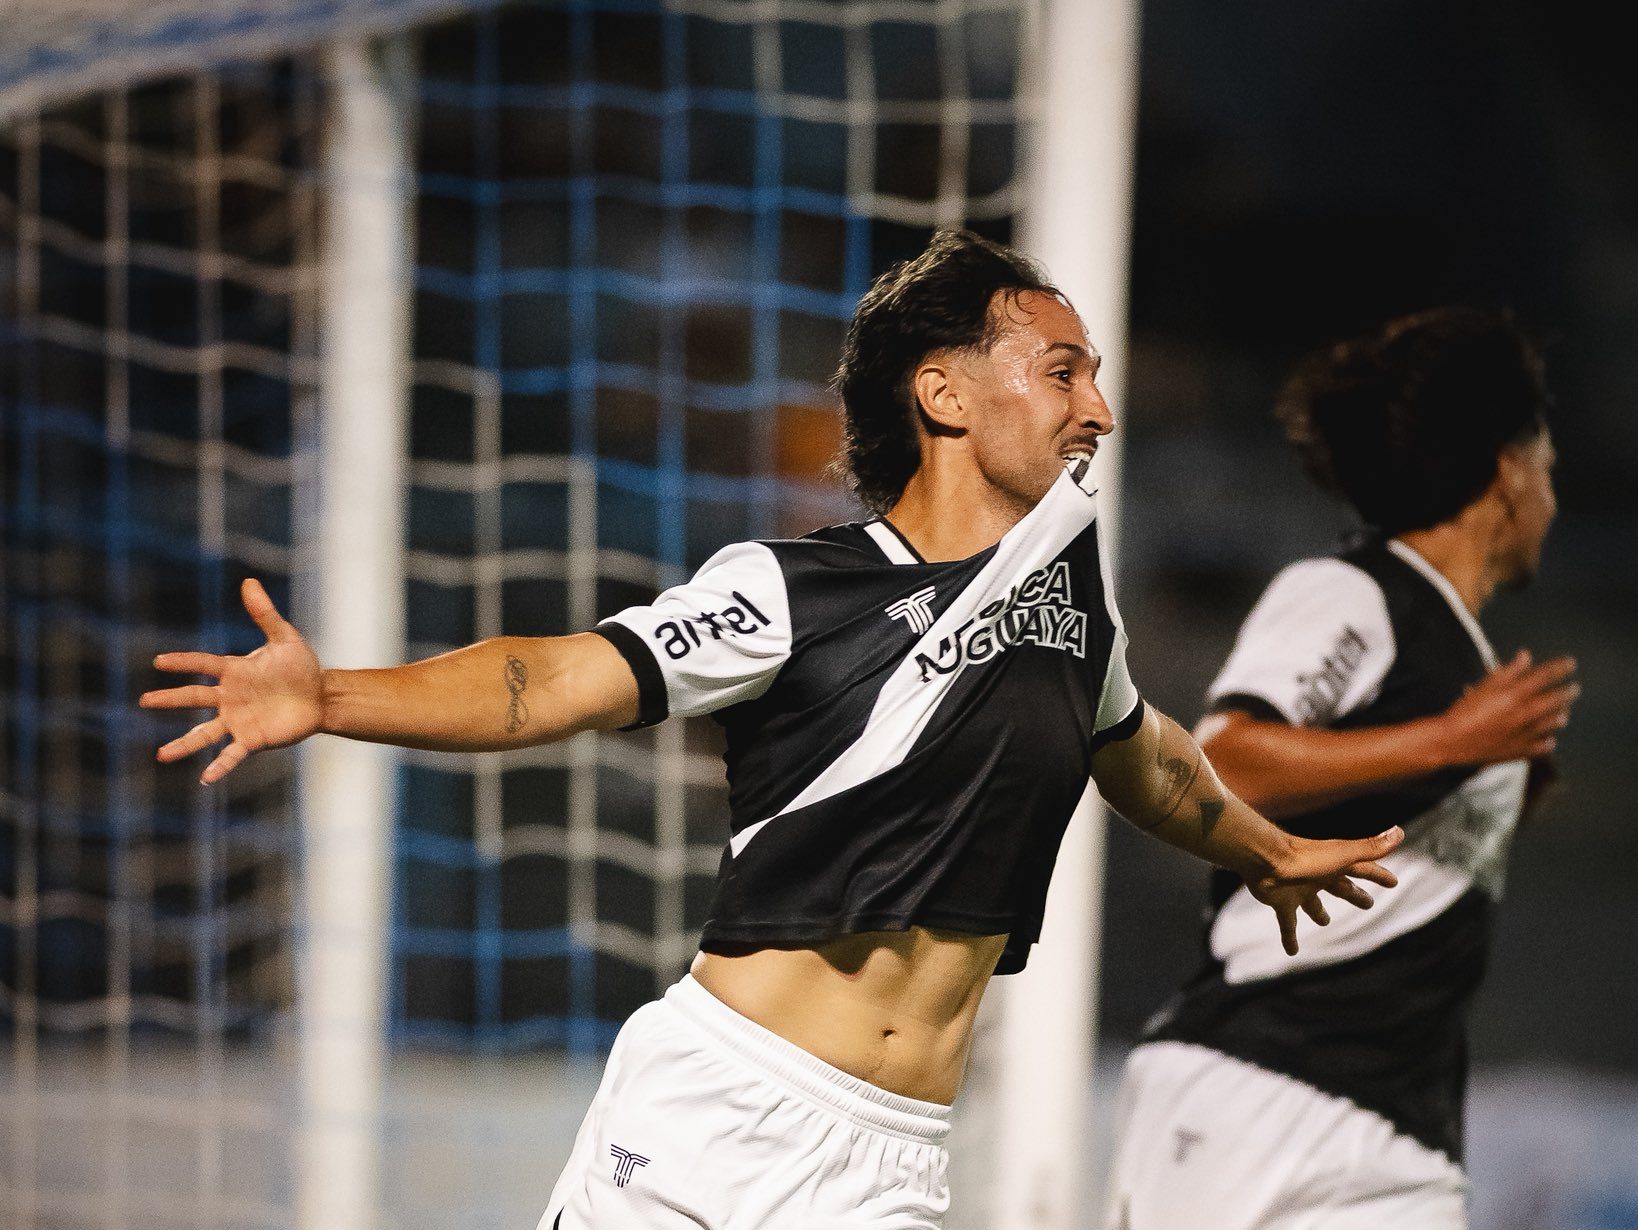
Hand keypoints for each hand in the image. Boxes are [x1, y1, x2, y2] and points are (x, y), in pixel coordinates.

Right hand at [140, 578, 322, 782]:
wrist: (321, 696)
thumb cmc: (302, 667)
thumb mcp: (285, 638)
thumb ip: (265, 614)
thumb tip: (249, 582)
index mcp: (234, 671)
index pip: (202, 665)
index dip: (184, 663)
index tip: (160, 661)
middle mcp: (230, 697)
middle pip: (195, 698)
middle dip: (171, 699)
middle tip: (144, 701)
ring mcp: (239, 720)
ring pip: (205, 733)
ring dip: (184, 744)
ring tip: (161, 755)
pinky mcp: (253, 739)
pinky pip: (232, 754)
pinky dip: (220, 765)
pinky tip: (205, 777)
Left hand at [1245, 826, 1402, 955]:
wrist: (1266, 860)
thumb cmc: (1306, 857)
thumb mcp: (1344, 854)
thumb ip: (1371, 847)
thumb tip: (1400, 832)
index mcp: (1335, 865)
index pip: (1363, 870)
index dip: (1378, 875)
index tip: (1393, 882)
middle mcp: (1318, 877)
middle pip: (1341, 888)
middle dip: (1354, 895)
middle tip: (1368, 903)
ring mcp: (1299, 890)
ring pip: (1312, 905)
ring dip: (1319, 913)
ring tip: (1324, 922)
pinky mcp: (1282, 903)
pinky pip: (1288, 924)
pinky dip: (1290, 937)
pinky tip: (1292, 951)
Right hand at [1434, 649, 1577, 765]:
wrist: (1452, 741)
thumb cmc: (1464, 711)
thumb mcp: (1483, 686)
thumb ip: (1508, 671)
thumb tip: (1525, 656)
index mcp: (1515, 695)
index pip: (1546, 676)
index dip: (1561, 668)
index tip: (1570, 664)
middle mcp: (1525, 714)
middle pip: (1556, 699)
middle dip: (1568, 692)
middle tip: (1574, 688)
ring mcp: (1526, 734)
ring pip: (1555, 723)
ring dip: (1561, 715)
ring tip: (1563, 711)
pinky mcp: (1522, 751)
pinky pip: (1544, 746)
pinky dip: (1548, 740)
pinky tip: (1548, 738)